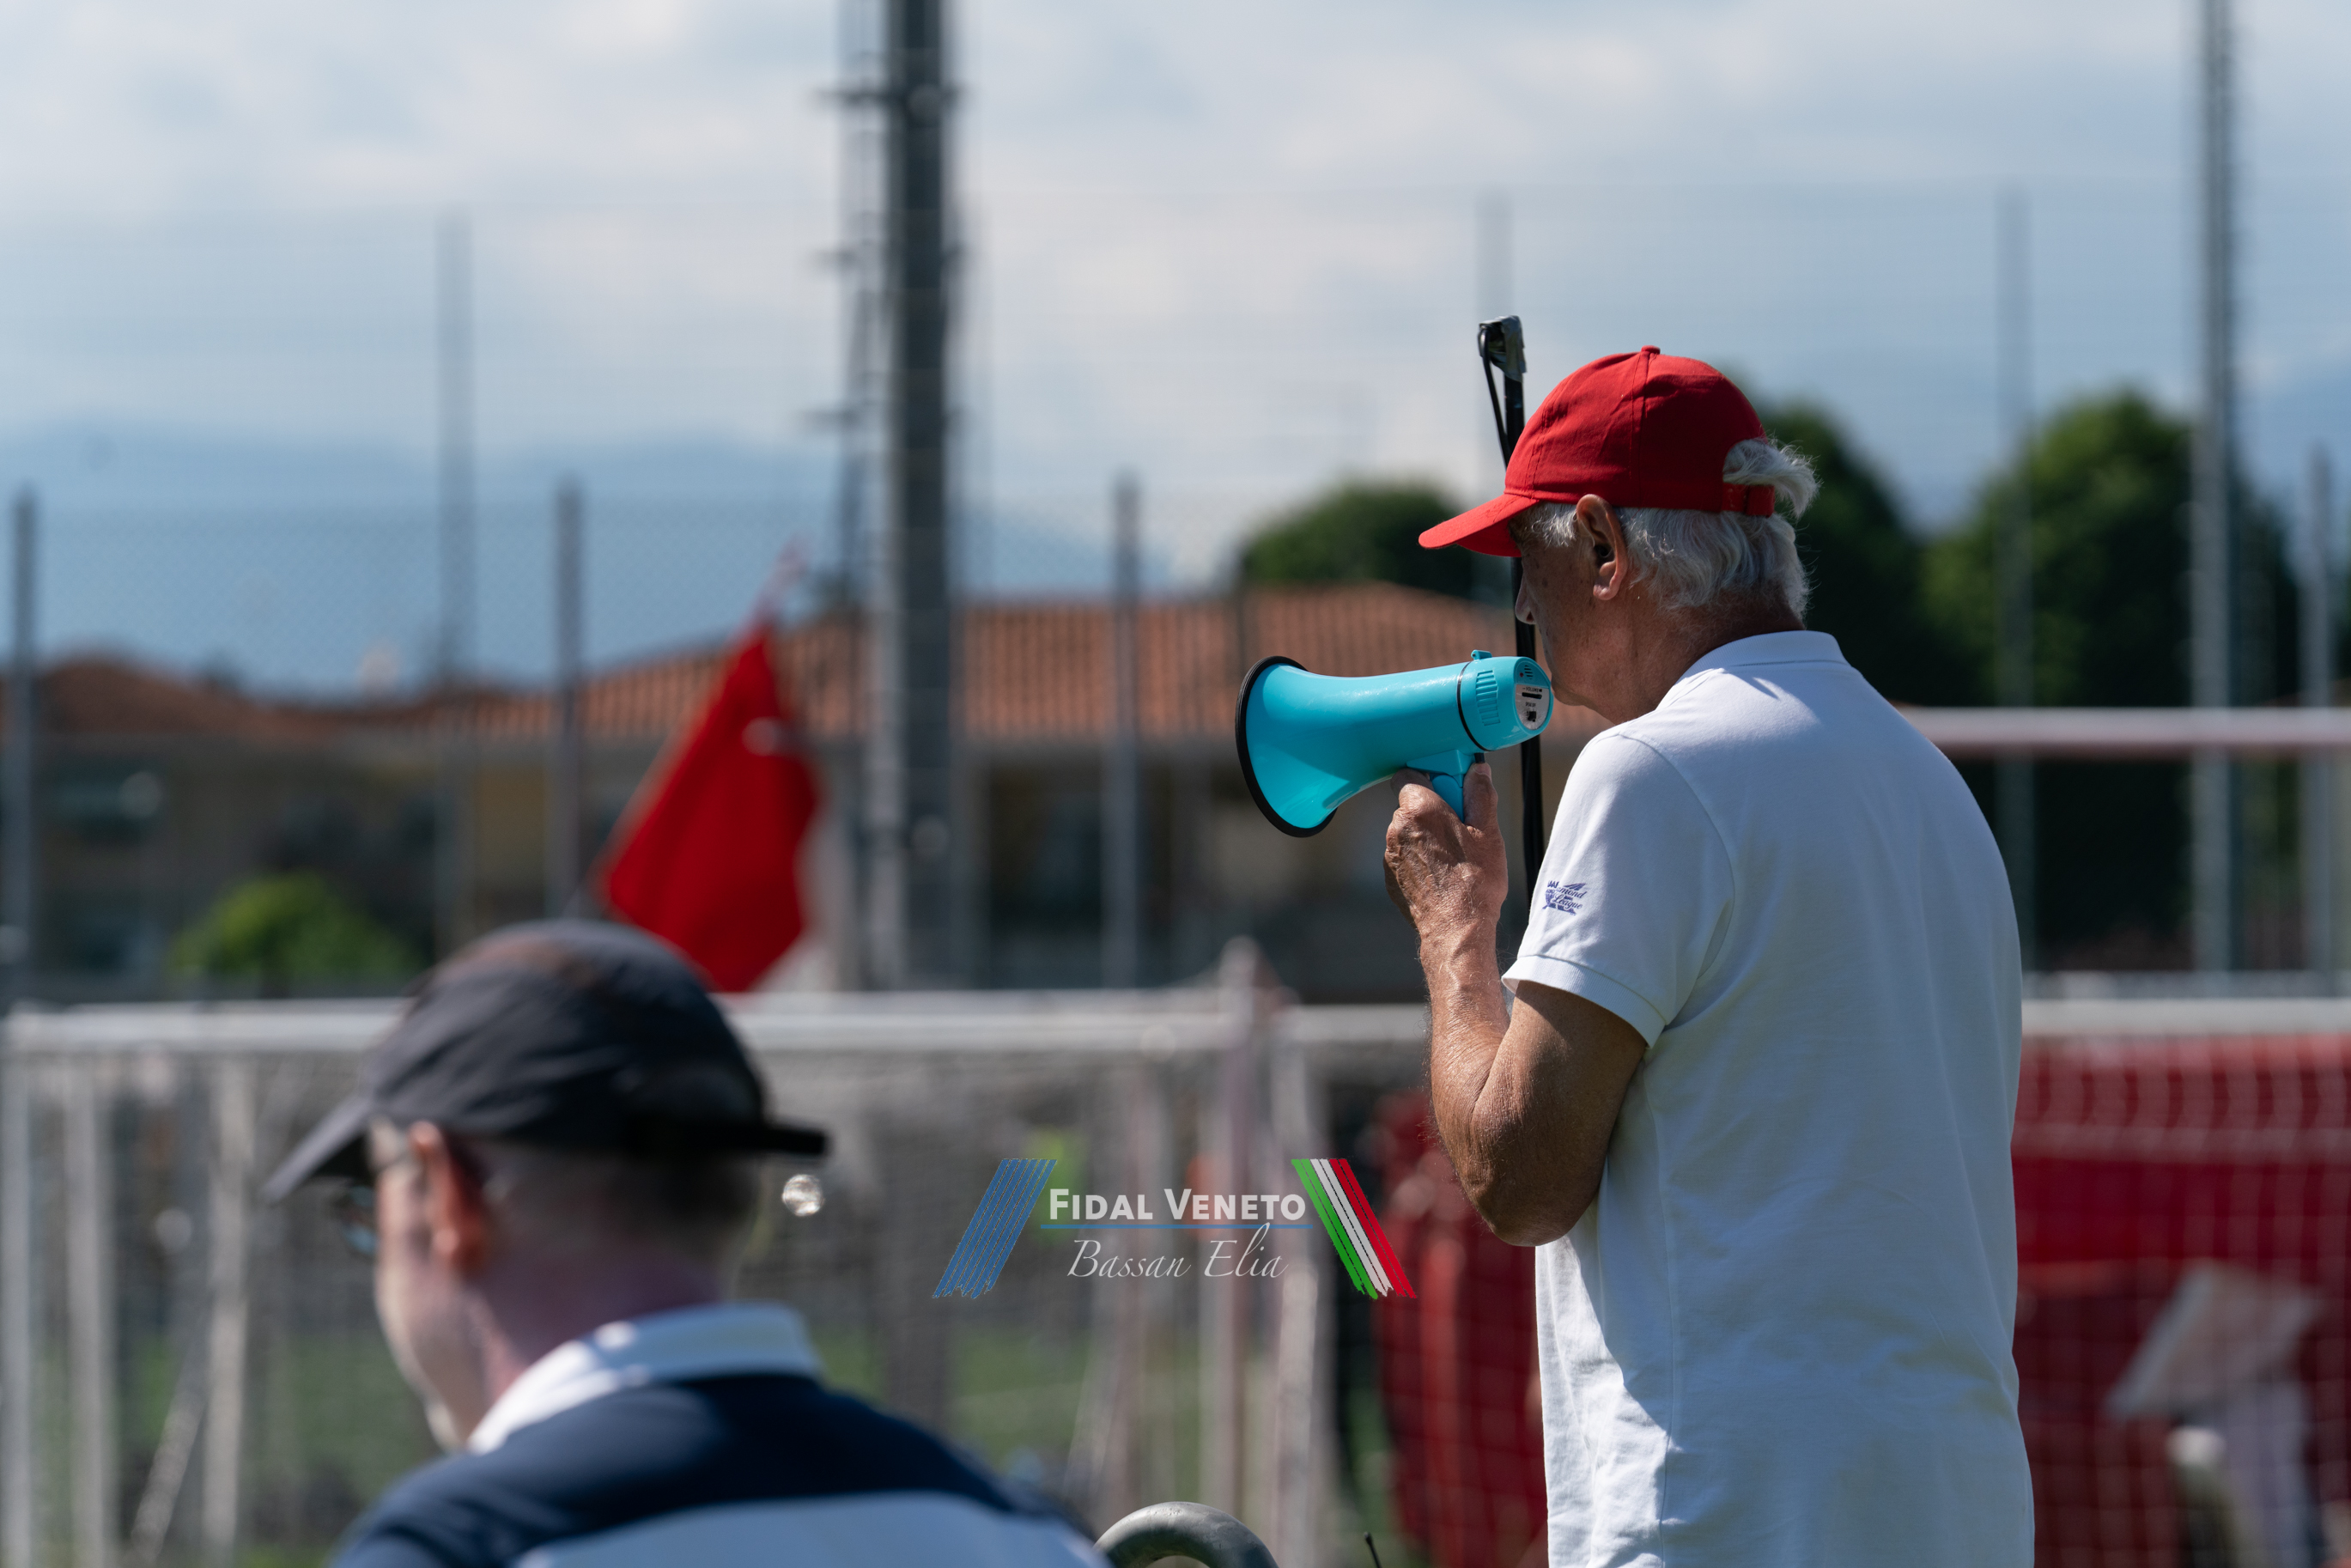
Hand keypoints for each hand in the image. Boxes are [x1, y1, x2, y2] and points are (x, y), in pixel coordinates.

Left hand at [1384, 761, 1507, 952]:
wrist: (1456, 928)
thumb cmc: (1474, 881)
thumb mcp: (1487, 833)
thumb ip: (1480, 795)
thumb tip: (1478, 772)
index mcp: (1420, 809)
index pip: (1409, 775)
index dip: (1430, 781)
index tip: (1449, 791)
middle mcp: (1398, 828)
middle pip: (1410, 805)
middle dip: (1431, 809)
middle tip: (1459, 826)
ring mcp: (1391, 854)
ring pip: (1407, 832)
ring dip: (1425, 835)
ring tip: (1453, 856)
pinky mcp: (1390, 876)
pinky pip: (1404, 856)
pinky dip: (1418, 858)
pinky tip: (1441, 873)